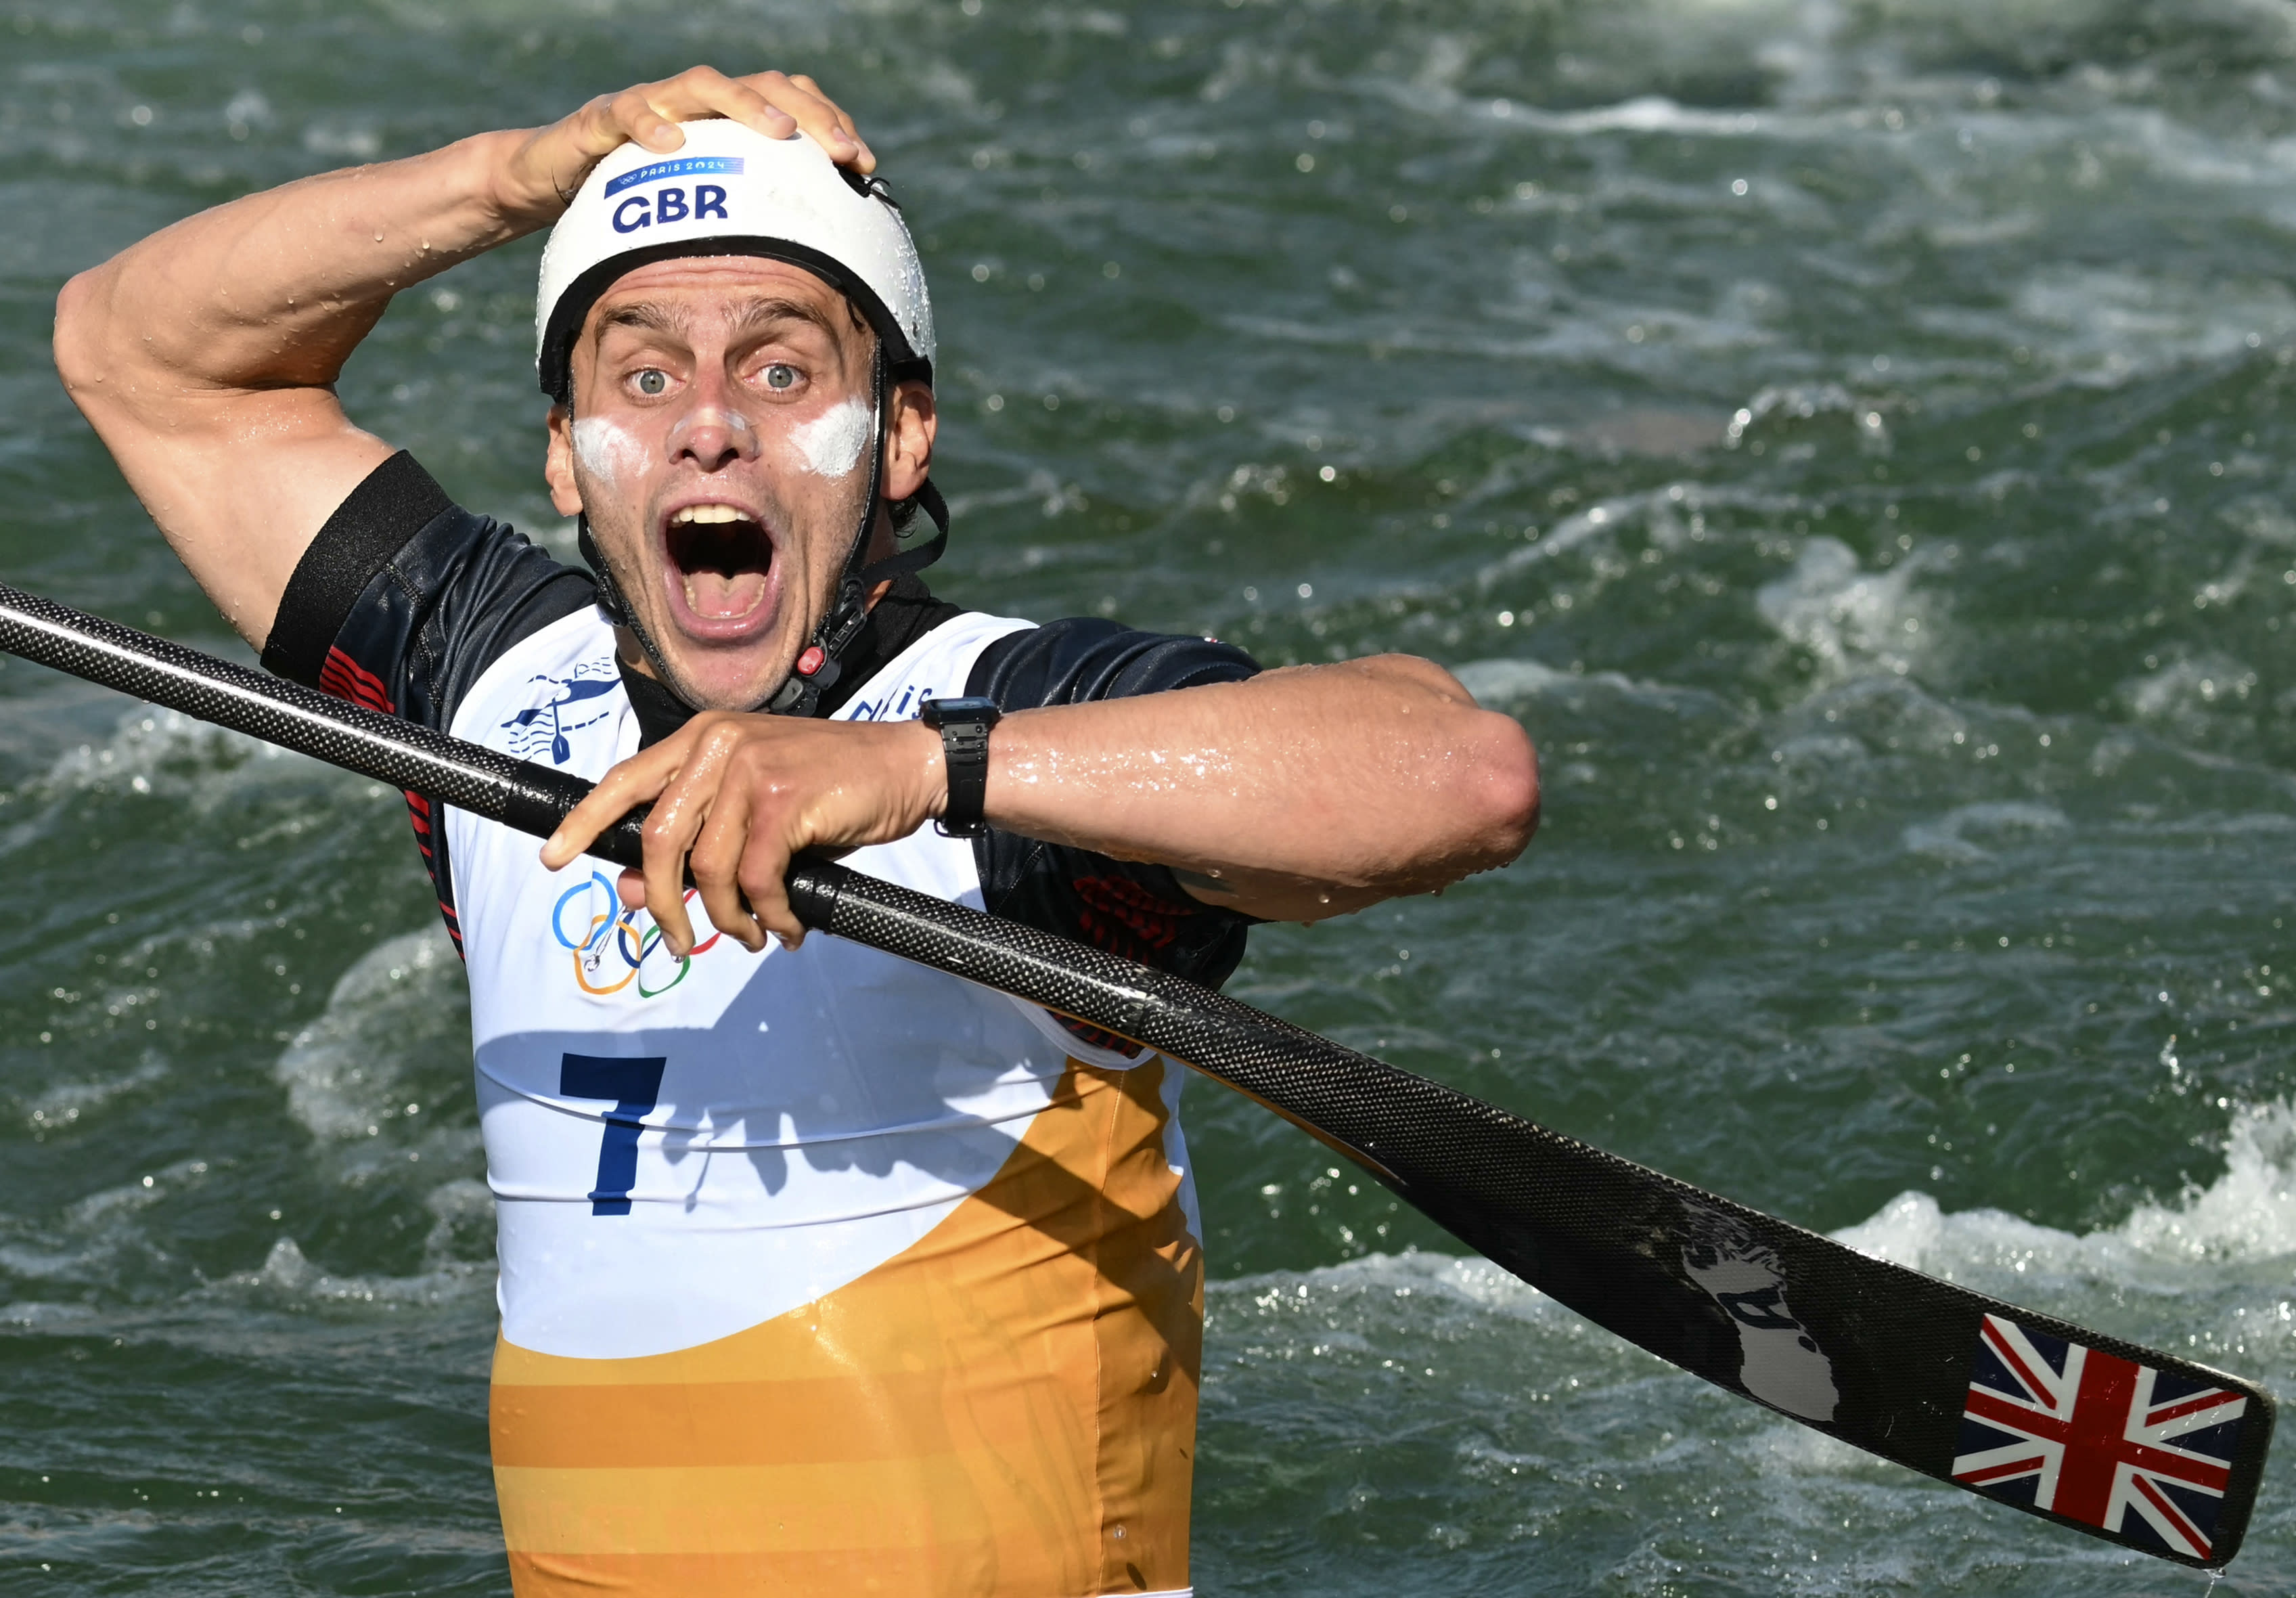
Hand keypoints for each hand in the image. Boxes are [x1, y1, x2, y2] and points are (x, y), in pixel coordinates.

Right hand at [496, 66, 872, 224]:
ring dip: (744, 105)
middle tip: (839, 150)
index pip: (789, 101)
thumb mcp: (699, 209)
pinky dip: (649, 122)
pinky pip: (625, 110)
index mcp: (723, 119)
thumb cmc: (633, 197)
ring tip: (779, 132)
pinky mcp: (600, 118)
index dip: (829, 123)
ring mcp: (648, 102)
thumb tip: (813, 261)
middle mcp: (692, 101)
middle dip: (806, 114)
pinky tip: (673, 142)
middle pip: (760, 84)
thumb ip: (745, 218)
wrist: (550, 176)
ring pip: (701, 85)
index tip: (863, 164)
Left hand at [540, 712, 944, 953]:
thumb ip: (695, 843)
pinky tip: (784, 928)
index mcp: (702, 739)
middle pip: (657, 837)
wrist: (906, 767)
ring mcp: (751, 770)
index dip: (586, 822)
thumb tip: (628, 891)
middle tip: (675, 941)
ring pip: (705, 867)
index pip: (625, 779)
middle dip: (661, 901)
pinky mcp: (785, 800)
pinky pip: (756, 880)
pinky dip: (769, 916)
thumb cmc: (831, 789)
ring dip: (723, 919)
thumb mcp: (755, 812)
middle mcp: (718, 746)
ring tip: (750, 935)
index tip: (554, 857)